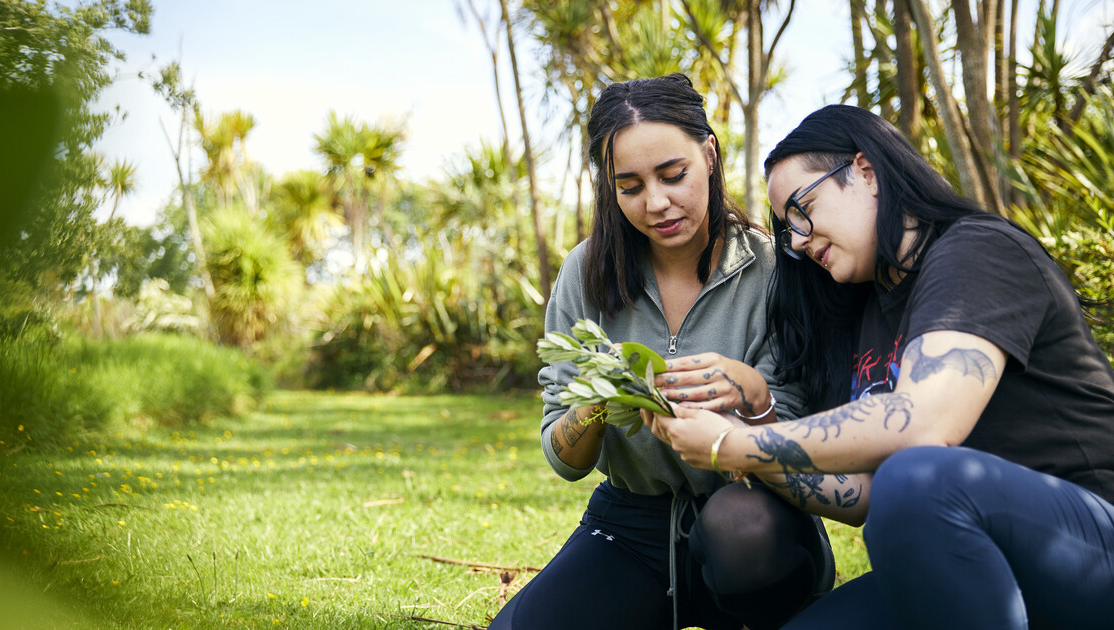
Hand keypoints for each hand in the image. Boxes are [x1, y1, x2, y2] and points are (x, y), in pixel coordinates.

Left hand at [649, 404, 737, 469]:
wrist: (734, 450)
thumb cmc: (718, 428)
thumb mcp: (699, 413)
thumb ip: (681, 409)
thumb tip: (667, 404)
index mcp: (675, 429)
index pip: (658, 417)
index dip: (656, 408)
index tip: (656, 401)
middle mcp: (676, 444)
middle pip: (660, 430)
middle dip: (658, 420)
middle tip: (660, 411)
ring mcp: (683, 454)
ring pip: (671, 441)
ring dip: (669, 431)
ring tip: (674, 422)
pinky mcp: (691, 461)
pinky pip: (681, 449)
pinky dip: (681, 441)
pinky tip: (689, 435)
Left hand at [655, 353, 770, 416]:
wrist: (754, 386)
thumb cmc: (727, 373)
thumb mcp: (714, 363)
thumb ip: (694, 365)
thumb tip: (667, 366)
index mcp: (712, 359)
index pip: (686, 362)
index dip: (668, 367)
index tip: (653, 369)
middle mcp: (717, 372)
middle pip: (687, 377)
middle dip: (667, 381)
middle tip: (650, 384)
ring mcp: (723, 388)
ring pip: (695, 393)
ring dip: (676, 395)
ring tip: (661, 396)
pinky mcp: (727, 402)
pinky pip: (707, 406)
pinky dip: (693, 408)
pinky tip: (680, 409)